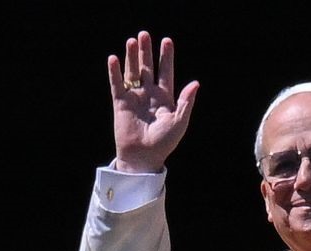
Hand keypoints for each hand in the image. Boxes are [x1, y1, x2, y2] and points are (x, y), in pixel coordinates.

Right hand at [108, 31, 198, 172]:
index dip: (166, 58)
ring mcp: (135, 97)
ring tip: (132, 40)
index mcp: (165, 98)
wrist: (144, 157)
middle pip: (148, 68)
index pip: (166, 73)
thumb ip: (186, 102)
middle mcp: (149, 95)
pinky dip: (115, 72)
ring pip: (133, 72)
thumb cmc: (164, 142)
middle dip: (147, 52)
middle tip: (145, 34)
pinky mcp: (121, 103)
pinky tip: (114, 58)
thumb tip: (196, 83)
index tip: (167, 41)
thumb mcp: (179, 121)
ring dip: (132, 57)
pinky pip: (117, 84)